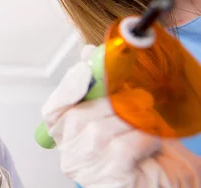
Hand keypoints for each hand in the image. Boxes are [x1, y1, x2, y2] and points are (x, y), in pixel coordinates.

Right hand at [43, 45, 200, 187]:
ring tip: (148, 123)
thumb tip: (88, 53)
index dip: (65, 90)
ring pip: (99, 131)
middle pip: (76, 117)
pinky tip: (151, 143)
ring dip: (131, 121)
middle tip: (138, 98)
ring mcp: (89, 169)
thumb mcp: (123, 111)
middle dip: (109, 102)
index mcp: (70, 137)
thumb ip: (102, 86)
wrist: (176, 178)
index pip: (52, 112)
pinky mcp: (110, 178)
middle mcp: (73, 155)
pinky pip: (122, 146)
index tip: (82, 70)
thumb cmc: (149, 150)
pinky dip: (143, 138)